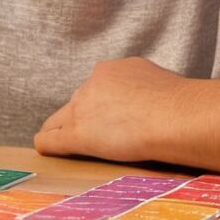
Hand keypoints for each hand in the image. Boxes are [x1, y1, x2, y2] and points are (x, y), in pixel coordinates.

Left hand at [33, 57, 187, 163]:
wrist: (173, 114)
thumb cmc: (176, 101)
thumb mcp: (155, 80)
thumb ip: (141, 87)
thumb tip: (149, 95)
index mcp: (111, 70)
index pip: (95, 89)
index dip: (98, 105)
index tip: (104, 117)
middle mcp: (92, 84)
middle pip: (77, 103)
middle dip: (81, 117)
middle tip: (91, 135)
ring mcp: (83, 108)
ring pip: (60, 120)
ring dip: (60, 130)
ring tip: (53, 142)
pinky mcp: (78, 134)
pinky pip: (52, 139)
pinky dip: (47, 144)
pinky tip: (43, 149)